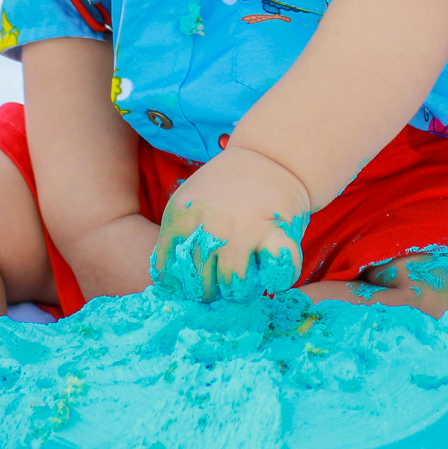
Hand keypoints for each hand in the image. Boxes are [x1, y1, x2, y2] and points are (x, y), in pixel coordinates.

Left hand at [149, 146, 311, 301]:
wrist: (270, 157)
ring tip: (249, 271)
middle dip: (214, 290)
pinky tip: (273, 269)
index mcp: (180, 219)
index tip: (199, 277)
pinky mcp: (276, 234)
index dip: (185, 285)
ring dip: (244, 288)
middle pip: (202, 289)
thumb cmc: (225, 189)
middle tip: (225, 275)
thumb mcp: (187, 204)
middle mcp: (209, 227)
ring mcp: (243, 231)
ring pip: (236, 289)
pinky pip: (277, 276)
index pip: (171, 277)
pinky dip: (279, 279)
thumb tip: (168, 286)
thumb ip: (174, 239)